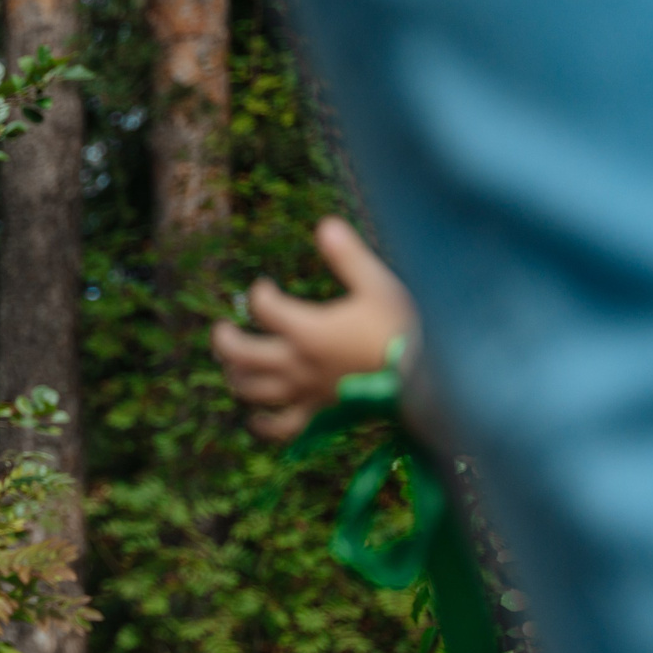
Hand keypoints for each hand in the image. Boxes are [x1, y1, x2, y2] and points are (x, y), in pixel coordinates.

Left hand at [211, 217, 419, 441]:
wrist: (431, 381)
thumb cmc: (405, 329)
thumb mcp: (377, 286)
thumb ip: (348, 257)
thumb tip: (325, 224)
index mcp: (307, 330)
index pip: (264, 308)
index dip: (259, 294)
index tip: (264, 287)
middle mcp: (298, 364)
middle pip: (241, 354)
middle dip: (224, 340)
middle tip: (220, 330)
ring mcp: (307, 392)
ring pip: (254, 390)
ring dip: (236, 378)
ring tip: (232, 369)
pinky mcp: (322, 415)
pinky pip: (284, 428)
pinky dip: (264, 426)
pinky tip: (254, 422)